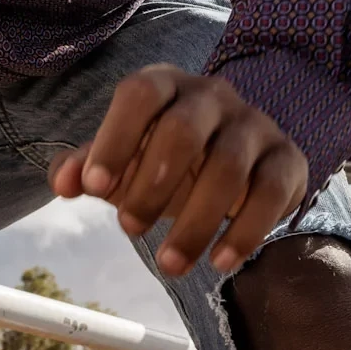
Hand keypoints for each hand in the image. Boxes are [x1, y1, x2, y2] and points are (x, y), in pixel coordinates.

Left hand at [47, 65, 307, 276]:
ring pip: (228, 166)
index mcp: (165, 85)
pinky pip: (270, 192)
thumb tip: (63, 182)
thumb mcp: (122, 161)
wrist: (235, 165)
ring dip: (195, 223)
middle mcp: (212, 96)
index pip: (140, 94)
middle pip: (184, 129)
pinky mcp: (287, 159)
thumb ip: (87, 168)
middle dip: (151, 185)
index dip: (115, 138)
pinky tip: (220, 262)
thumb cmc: (163, 159)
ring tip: (169, 265)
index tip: (96, 190)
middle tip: (128, 229)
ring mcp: (254, 125)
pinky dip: (244, 232)